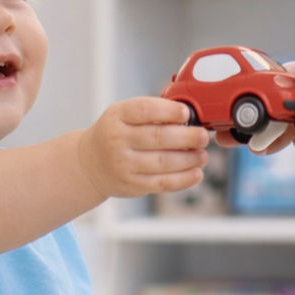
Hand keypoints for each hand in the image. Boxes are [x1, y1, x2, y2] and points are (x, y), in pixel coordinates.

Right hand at [78, 97, 208, 198]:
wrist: (90, 164)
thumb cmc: (115, 134)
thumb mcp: (122, 115)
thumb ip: (150, 112)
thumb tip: (188, 112)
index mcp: (117, 117)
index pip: (144, 109)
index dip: (168, 111)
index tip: (186, 113)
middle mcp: (117, 140)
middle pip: (158, 138)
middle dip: (186, 137)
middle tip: (203, 136)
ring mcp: (124, 165)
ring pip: (163, 162)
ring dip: (189, 159)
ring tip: (202, 155)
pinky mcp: (132, 185)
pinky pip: (162, 183)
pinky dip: (183, 180)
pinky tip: (196, 174)